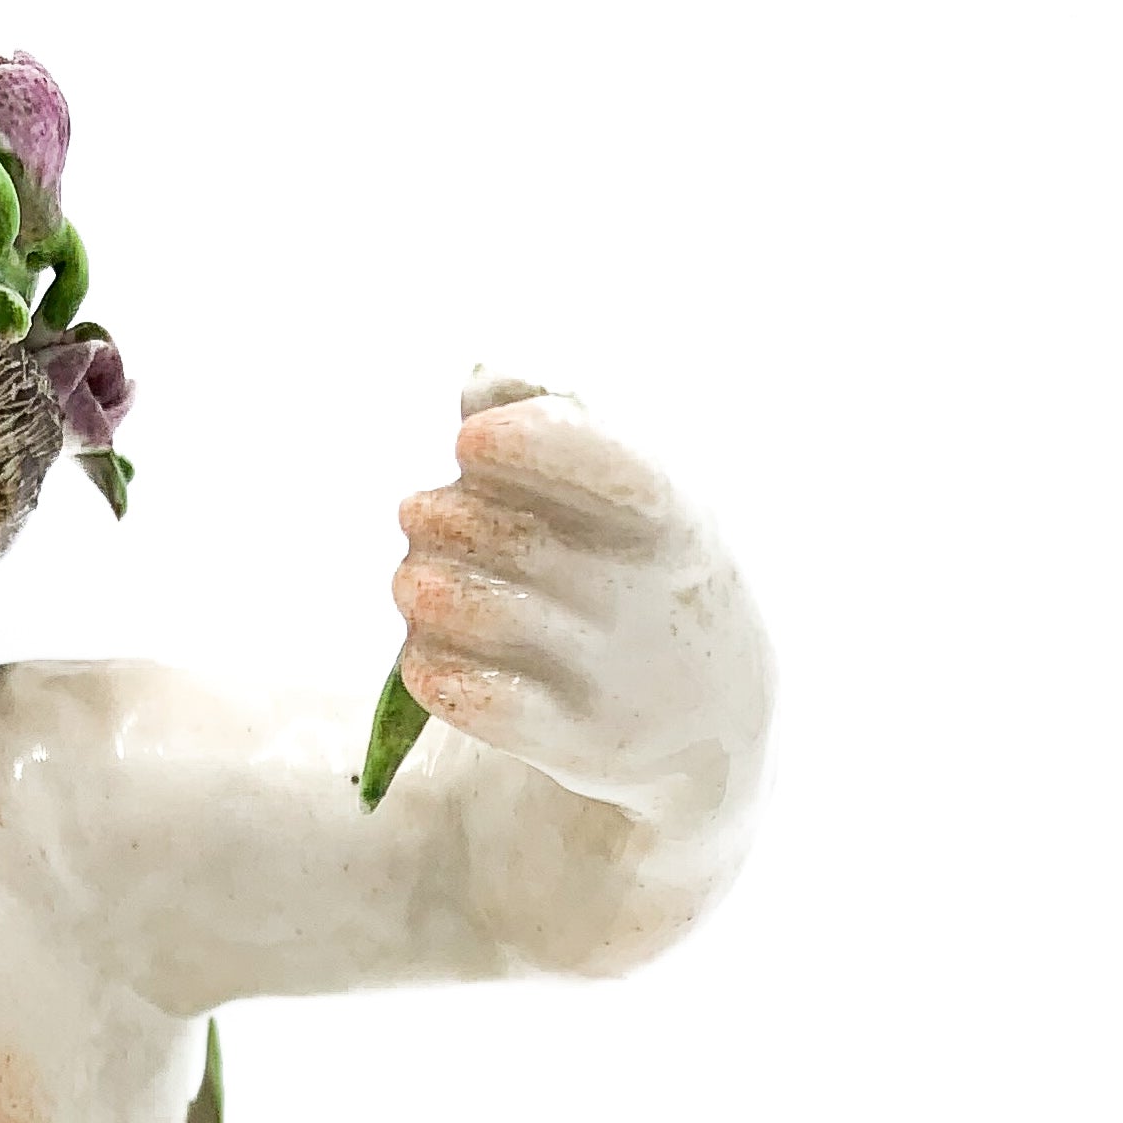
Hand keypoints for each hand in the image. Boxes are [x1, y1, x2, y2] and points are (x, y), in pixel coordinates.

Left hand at [393, 391, 773, 818]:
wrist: (710, 716)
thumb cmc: (640, 573)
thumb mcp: (631, 495)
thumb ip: (558, 425)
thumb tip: (484, 380)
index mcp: (668, 516)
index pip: (606, 464)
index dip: (528, 443)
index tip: (467, 440)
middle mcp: (644, 594)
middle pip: (517, 540)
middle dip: (442, 518)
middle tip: (417, 513)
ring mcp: (612, 673)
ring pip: (488, 616)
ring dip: (424, 589)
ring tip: (412, 582)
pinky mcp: (577, 742)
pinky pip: (487, 704)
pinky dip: (435, 674)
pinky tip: (419, 658)